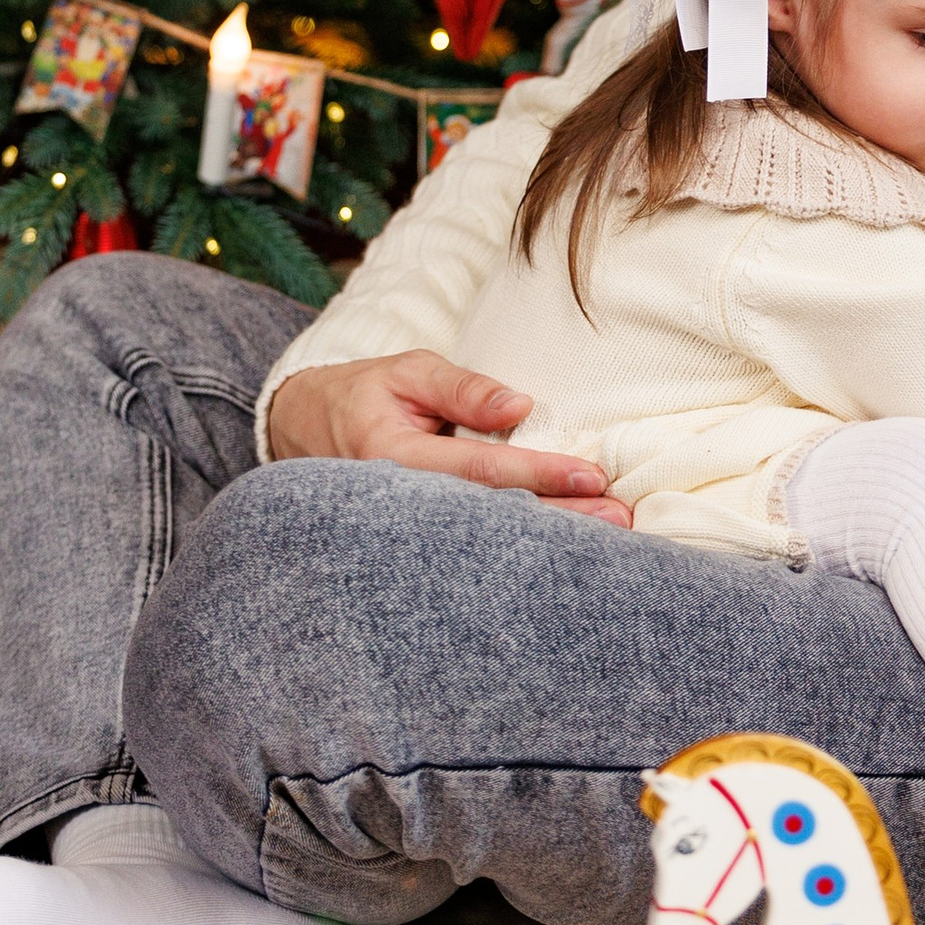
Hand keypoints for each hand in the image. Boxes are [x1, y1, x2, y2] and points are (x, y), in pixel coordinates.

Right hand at [265, 353, 632, 518]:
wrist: (304, 432)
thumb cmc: (364, 395)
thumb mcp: (407, 372)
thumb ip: (462, 388)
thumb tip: (520, 406)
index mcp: (394, 459)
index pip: (479, 470)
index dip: (538, 474)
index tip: (591, 476)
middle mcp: (401, 508)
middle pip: (492, 519)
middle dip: (560, 522)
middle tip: (621, 520)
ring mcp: (407, 535)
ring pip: (487, 542)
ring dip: (550, 542)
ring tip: (611, 539)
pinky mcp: (419, 544)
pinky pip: (474, 547)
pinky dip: (522, 550)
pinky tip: (569, 552)